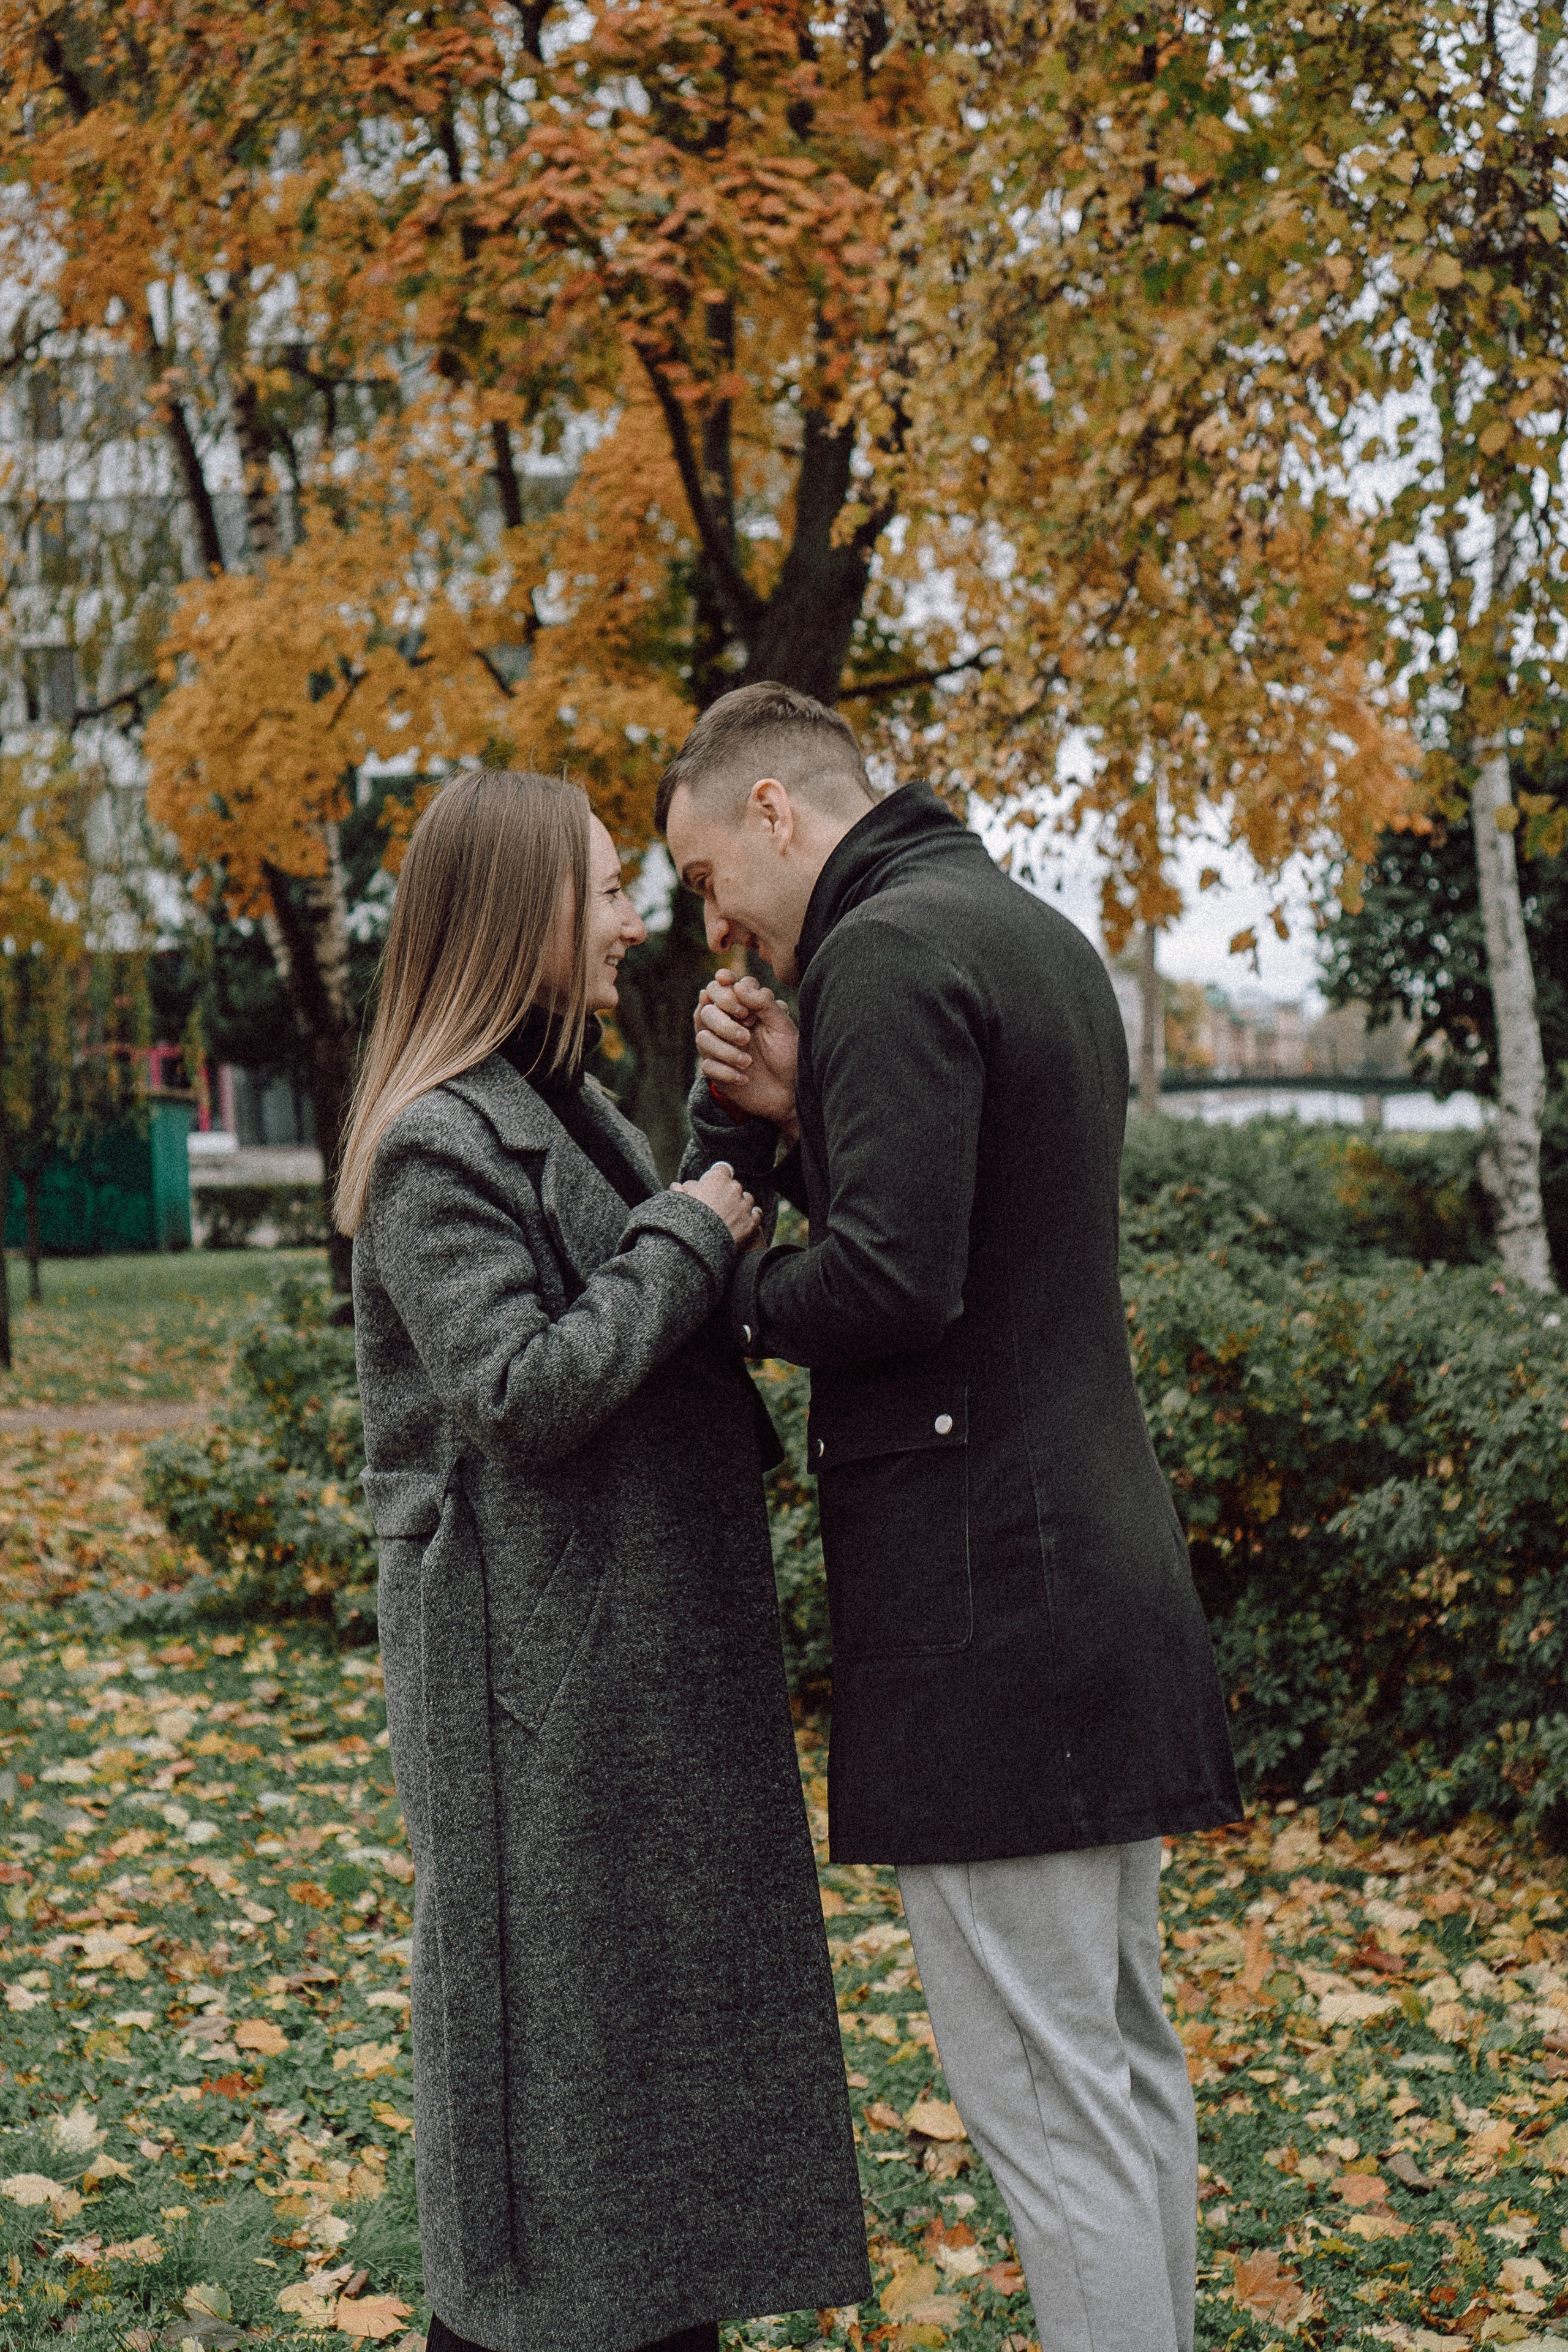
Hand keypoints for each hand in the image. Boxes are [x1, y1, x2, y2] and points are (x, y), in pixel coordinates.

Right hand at [673, 1160, 763, 1246]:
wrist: (698, 1244)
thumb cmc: (685, 1220)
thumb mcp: (678, 1201)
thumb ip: (680, 1191)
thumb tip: (676, 1186)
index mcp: (716, 1179)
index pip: (722, 1169)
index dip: (718, 1176)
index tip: (715, 1183)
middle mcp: (733, 1188)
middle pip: (734, 1185)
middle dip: (727, 1193)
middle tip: (717, 1206)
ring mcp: (744, 1205)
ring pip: (747, 1198)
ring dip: (740, 1204)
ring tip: (731, 1215)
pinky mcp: (751, 1222)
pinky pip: (756, 1213)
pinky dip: (751, 1216)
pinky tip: (744, 1220)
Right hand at [695, 968, 799, 1136]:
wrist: (790, 1092)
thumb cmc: (788, 1054)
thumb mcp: (783, 1026)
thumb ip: (764, 1002)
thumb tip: (738, 985)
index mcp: (742, 1007)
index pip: (720, 987)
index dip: (725, 993)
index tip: (744, 1010)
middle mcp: (726, 1023)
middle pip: (706, 1011)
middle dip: (724, 1024)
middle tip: (747, 1036)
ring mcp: (718, 1046)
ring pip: (702, 1038)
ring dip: (725, 1051)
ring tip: (749, 1062)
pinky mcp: (715, 1070)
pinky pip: (707, 1065)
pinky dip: (726, 1072)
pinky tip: (744, 1078)